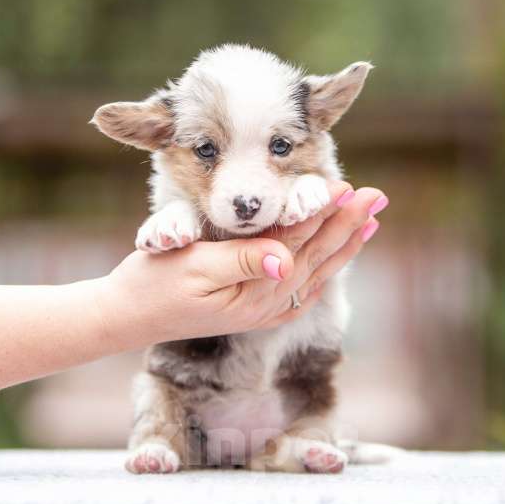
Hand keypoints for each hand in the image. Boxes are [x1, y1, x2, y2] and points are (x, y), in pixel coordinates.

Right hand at [94, 181, 386, 349]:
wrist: (126, 316)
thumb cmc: (153, 284)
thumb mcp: (194, 268)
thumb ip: (243, 262)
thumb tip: (288, 262)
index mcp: (254, 291)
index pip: (298, 242)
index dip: (323, 212)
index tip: (347, 187)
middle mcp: (266, 304)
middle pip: (316, 256)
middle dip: (348, 225)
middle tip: (378, 196)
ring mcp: (262, 309)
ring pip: (314, 271)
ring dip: (344, 245)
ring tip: (370, 221)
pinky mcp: (253, 308)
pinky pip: (300, 286)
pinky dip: (321, 267)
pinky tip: (334, 259)